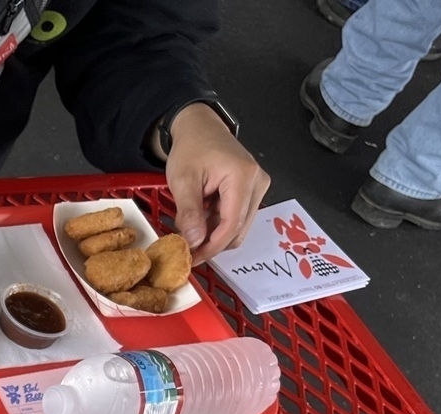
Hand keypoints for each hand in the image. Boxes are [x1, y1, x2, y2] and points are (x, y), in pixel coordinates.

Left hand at [163, 103, 269, 262]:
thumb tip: (195, 241)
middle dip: (213, 244)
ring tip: (192, 230)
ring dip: (215, 234)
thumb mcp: (183, 180)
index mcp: (242, 177)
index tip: (193, 257)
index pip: (231, 224)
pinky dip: (219, 224)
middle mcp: (257, 182)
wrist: (200, 128)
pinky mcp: (253, 190)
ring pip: (239, 226)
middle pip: (238, 229)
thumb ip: (189, 212)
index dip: (212, 246)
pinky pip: (238, 217)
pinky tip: (203, 219)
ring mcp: (258, 186)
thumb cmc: (192, 147)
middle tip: (189, 250)